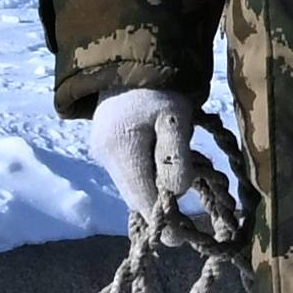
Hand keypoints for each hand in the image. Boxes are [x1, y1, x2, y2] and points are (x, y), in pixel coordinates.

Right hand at [84, 84, 205, 224]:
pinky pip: (131, 170)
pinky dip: (149, 174)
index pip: (141, 199)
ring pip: (133, 184)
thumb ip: (175, 157)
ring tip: (183, 180)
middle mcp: (105, 155)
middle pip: (135, 195)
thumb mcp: (175, 117)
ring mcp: (102, 151)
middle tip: (190, 217)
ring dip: (156, 188)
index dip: (163, 221)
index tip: (184, 236)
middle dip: (161, 206)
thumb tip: (176, 193)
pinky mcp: (106, 145)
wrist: (131, 56)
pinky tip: (166, 165)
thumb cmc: (159, 87)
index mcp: (120, 149)